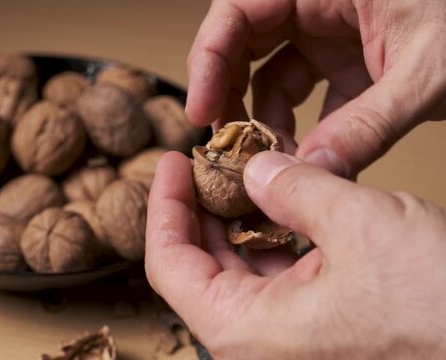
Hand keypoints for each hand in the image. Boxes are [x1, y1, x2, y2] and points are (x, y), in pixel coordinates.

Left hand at [145, 151, 445, 358]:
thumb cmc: (438, 307)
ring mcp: (287, 341)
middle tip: (207, 159)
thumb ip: (296, 188)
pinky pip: (277, 279)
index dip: (164, 206)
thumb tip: (257, 169)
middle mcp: (257, 344)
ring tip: (241, 171)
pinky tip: (280, 201)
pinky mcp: (319, 330)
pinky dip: (273, 238)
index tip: (171, 162)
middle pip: (199, 266)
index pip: (169, 265)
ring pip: (239, 271)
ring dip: (238, 219)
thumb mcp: (360, 225)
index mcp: (245, 330)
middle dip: (201, 207)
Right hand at [186, 0, 445, 176]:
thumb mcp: (429, 72)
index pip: (239, 9)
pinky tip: (304, 158)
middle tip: (225, 144)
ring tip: (268, 162)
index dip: (208, 58)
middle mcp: (317, 1)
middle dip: (228, 94)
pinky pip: (303, 93)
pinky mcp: (343, 60)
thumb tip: (314, 171)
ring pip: (268, 73)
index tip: (200, 111)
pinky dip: (299, 127)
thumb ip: (368, 124)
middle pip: (243, 42)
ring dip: (264, 120)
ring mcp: (329, 32)